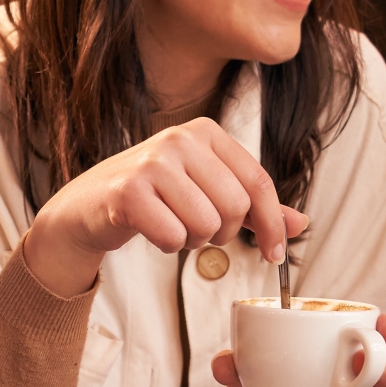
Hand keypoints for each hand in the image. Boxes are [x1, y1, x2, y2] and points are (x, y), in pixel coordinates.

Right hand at [24, 117, 309, 296]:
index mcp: (205, 132)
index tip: (276, 254)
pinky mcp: (129, 191)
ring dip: (192, 240)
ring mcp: (153, 162)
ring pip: (206, 226)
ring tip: (171, 226)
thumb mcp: (205, 192)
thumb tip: (300, 223)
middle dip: (222, 233)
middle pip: (236, 208)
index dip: (272, 225)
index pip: (258, 183)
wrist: (85, 208)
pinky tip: (151, 230)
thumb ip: (253, 207)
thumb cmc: (151, 198)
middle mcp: (180, 139)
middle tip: (198, 230)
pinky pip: (173, 237)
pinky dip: (167, 246)